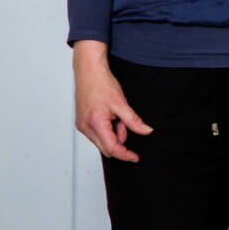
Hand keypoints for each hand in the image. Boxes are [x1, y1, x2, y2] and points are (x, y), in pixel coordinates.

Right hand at [73, 41, 152, 162]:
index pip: (111, 148)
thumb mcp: (122, 103)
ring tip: (117, 114)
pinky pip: (97, 133)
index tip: (135, 157)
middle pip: (106, 147)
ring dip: (114, 132)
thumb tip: (146, 131)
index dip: (124, 154)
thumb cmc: (102, 84)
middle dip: (120, 139)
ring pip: (102, 140)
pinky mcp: (82, 122)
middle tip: (124, 122)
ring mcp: (82, 126)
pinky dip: (108, 128)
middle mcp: (85, 128)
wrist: (88, 72)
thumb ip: (133, 121)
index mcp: (94, 123)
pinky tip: (111, 115)